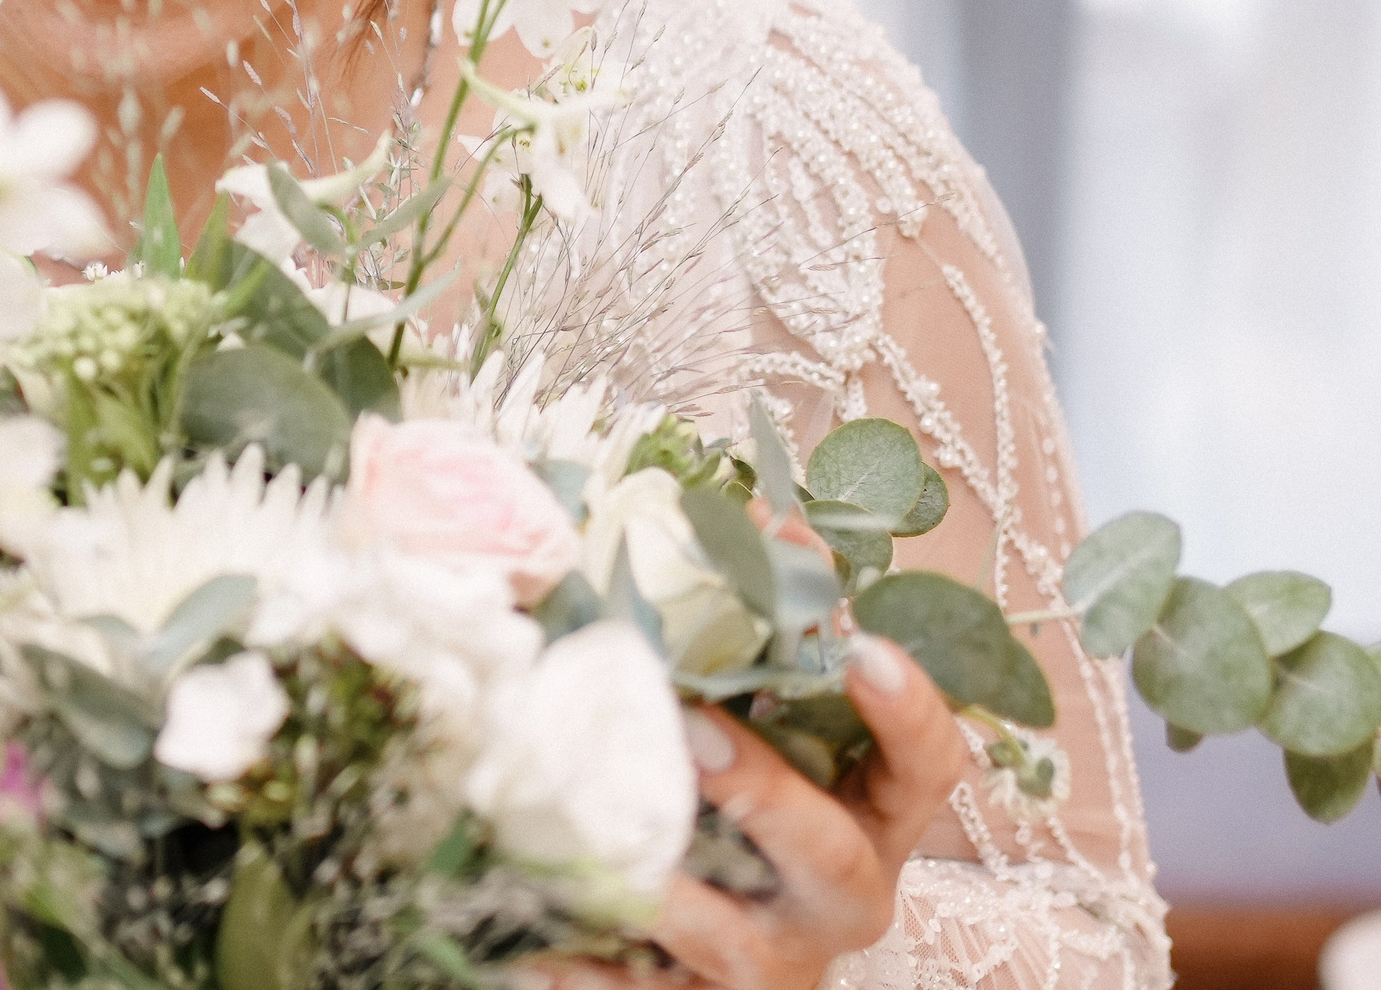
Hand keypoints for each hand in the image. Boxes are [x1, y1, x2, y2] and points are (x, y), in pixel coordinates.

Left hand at [535, 635, 968, 989]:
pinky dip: (589, 975)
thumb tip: (756, 517)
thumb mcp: (775, 731)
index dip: (908, 713)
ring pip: (731, 940)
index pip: (928, 769)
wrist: (718, 962)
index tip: (866, 647)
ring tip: (600, 841)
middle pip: (830, 858)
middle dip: (766, 794)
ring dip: (665, 887)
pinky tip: (533, 956)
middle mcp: (837, 896)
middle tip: (692, 732)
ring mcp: (770, 961)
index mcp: (871, 817)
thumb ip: (773, 643)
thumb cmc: (750, 814)